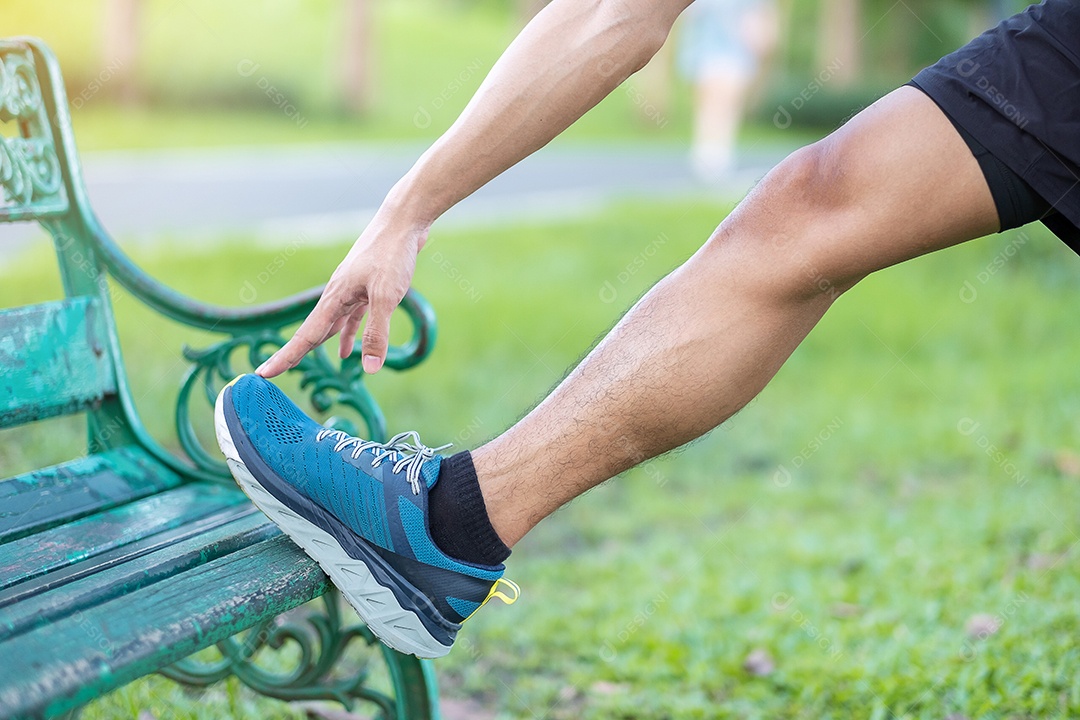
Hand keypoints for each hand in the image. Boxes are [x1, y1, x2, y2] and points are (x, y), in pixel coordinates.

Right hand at [257, 211, 428, 377]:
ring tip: (303, 366)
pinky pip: (351, 318)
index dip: (285, 357)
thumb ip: (377, 333)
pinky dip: (347, 334)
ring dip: (319, 345)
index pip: (305, 336)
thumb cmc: (392, 255)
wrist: (403, 221)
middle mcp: (337, 295)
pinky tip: (346, 351)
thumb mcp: (387, 296)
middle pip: (311, 332)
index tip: (263, 374)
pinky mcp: (367, 288)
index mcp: (334, 298)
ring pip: (330, 325)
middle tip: (271, 374)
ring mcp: (351, 291)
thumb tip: (369, 369)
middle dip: (293, 354)